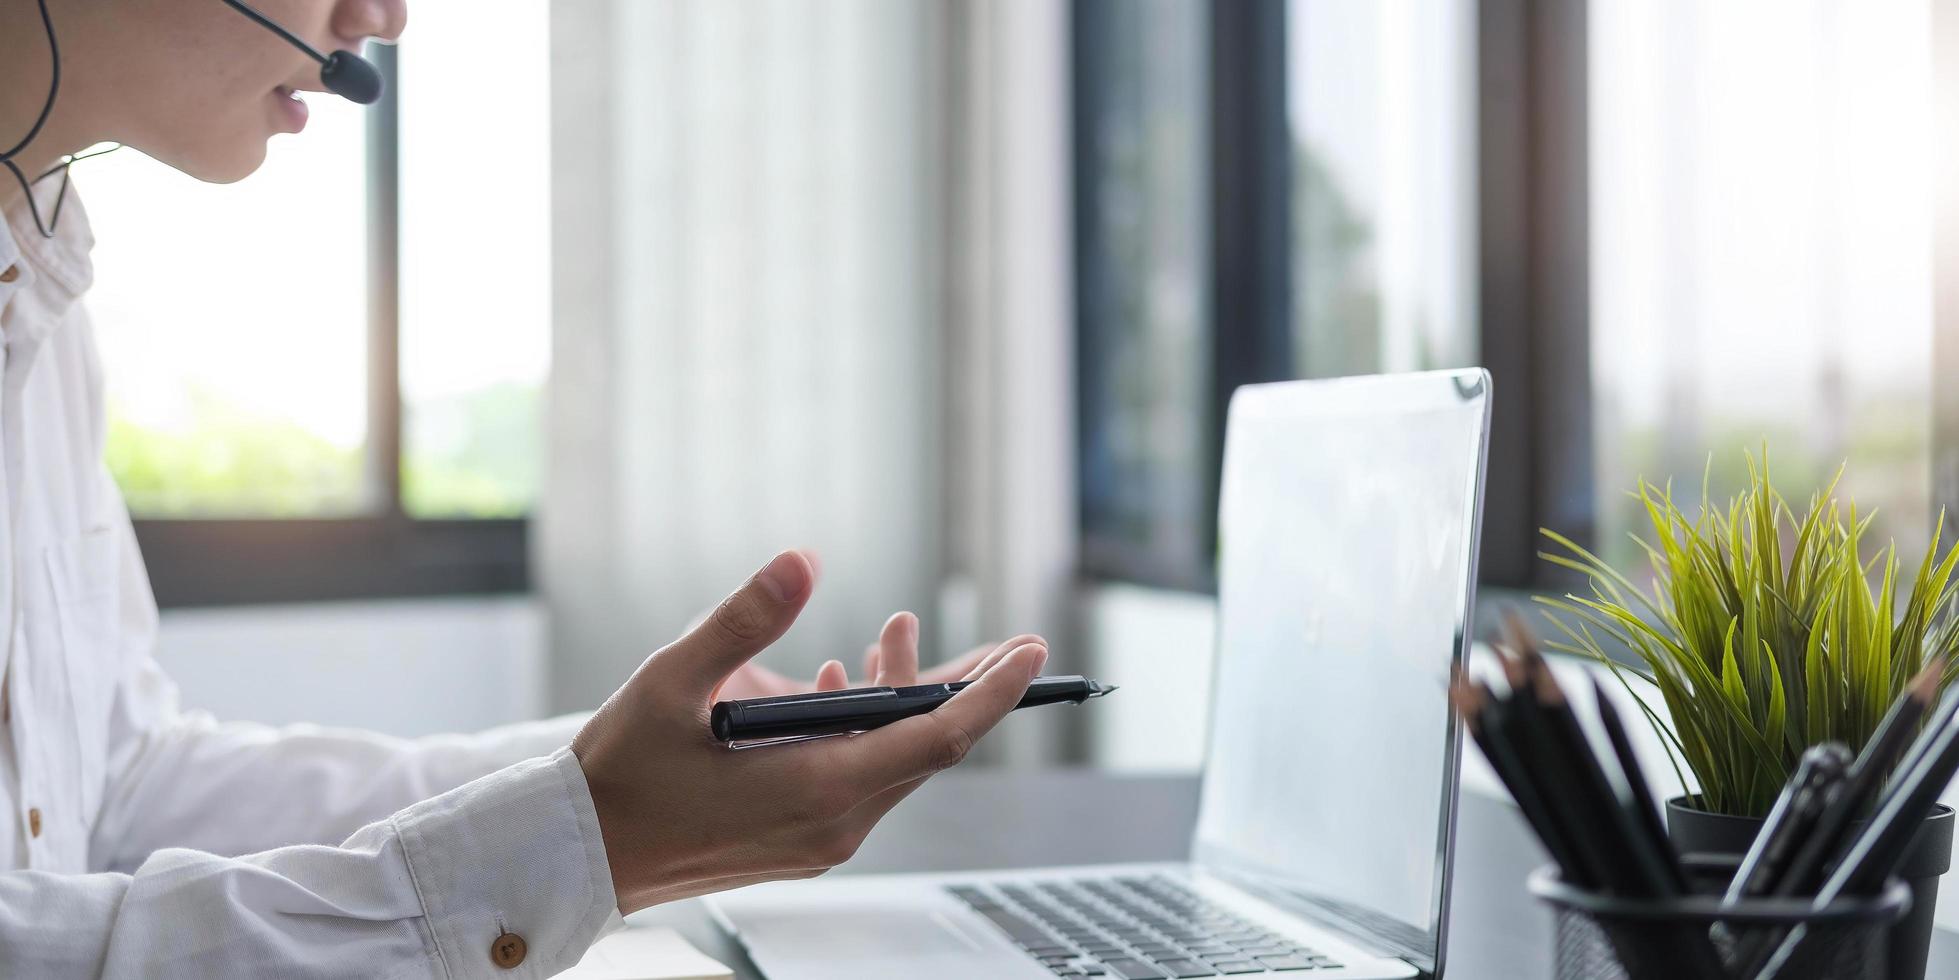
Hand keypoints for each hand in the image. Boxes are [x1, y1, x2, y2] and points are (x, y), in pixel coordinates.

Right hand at [571, 550, 1047, 913]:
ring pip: (892, 760)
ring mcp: (820, 836)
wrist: (577, 853)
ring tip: (894, 633)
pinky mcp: (801, 838)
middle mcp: (835, 821)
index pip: (939, 737)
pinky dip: (864, 728)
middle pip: (926, 746)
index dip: (993, 692)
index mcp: (820, 786)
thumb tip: (802, 561)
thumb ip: (745, 619)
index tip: (1032, 653)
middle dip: (960, 685)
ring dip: (900, 699)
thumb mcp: (675, 681)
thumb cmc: (622, 773)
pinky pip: (859, 779)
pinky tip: (838, 681)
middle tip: (1003, 640)